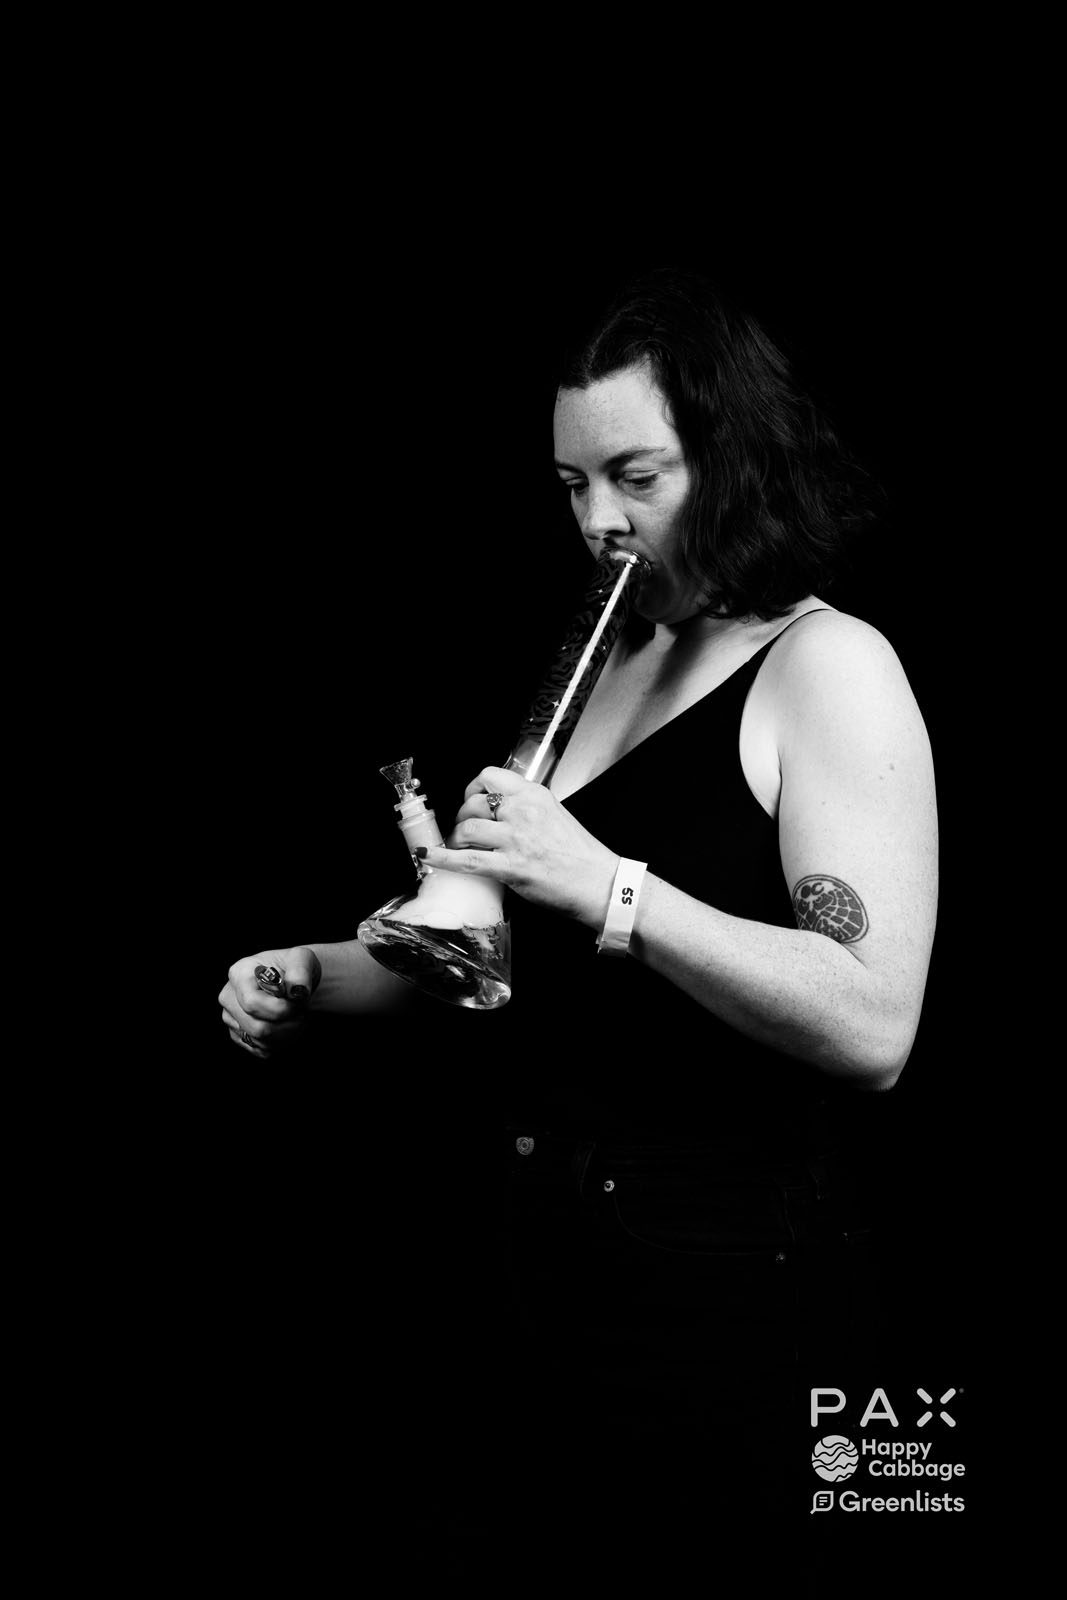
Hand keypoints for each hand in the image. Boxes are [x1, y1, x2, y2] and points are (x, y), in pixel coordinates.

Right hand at [218, 946, 321, 1056]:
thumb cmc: (294, 967)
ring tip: (296, 1016)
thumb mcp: (302, 959)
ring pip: (260, 1041)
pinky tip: (288, 1025)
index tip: (297, 1003)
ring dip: (287, 1033)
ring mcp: (231, 1018)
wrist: (293, 981)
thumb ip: (300, 973)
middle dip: (287, 1023)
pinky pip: (262, 1050)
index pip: (252, 1003)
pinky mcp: (239, 1035)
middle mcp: (229, 996)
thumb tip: (297, 991)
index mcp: (239, 973)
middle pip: (256, 1027)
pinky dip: (281, 1042)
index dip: (280, 1009)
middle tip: (301, 1011)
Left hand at [420, 766, 618, 926]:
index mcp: (535, 795)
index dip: (471, 788)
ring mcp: (517, 838)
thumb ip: (527, 810)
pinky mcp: (511, 866)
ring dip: (456, 838)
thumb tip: (498, 814)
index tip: (470, 800)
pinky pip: (466, 860)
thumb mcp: (555, 816)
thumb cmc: (582, 857)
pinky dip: (443, 858)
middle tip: (464, 830)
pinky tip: (430, 857)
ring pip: (467, 828)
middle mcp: (524, 811)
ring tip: (460, 847)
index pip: (490, 776)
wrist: (600, 884)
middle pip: (473, 803)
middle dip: (461, 818)